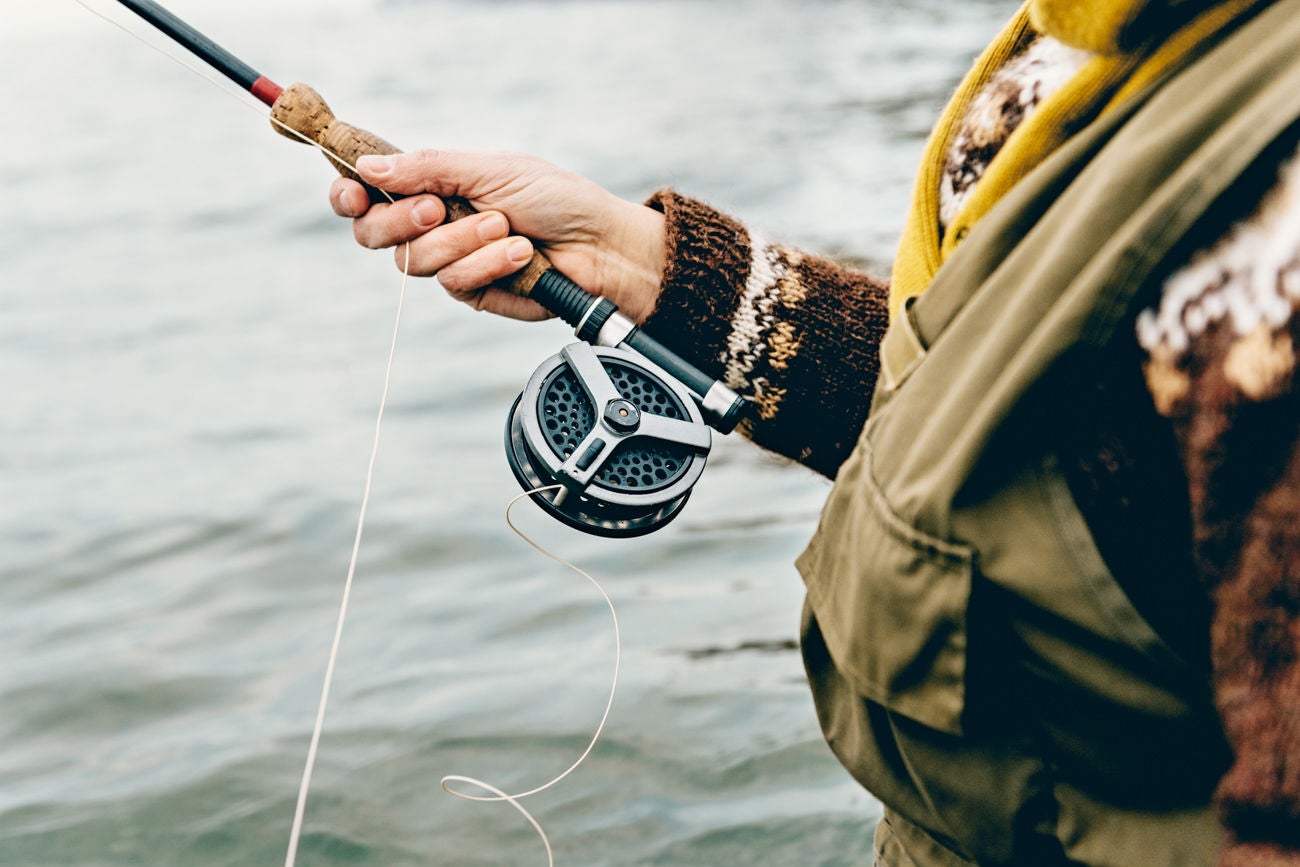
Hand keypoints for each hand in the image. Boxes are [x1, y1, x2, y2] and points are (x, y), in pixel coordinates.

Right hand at [330, 150, 665, 322]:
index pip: (368, 193)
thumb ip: (429, 167)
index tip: (352, 192)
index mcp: (432, 185)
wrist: (601, 245)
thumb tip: (368, 167)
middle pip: (374, 233)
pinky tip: (520, 253)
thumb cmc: (556, 198)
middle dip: (401, 219)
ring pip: (413, 261)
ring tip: (505, 226)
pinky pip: (455, 282)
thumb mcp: (492, 169)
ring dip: (461, 240)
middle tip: (439, 208)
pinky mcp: (473, 292)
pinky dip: (488, 263)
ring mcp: (451, 261)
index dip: (349, 193)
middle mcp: (433, 225)